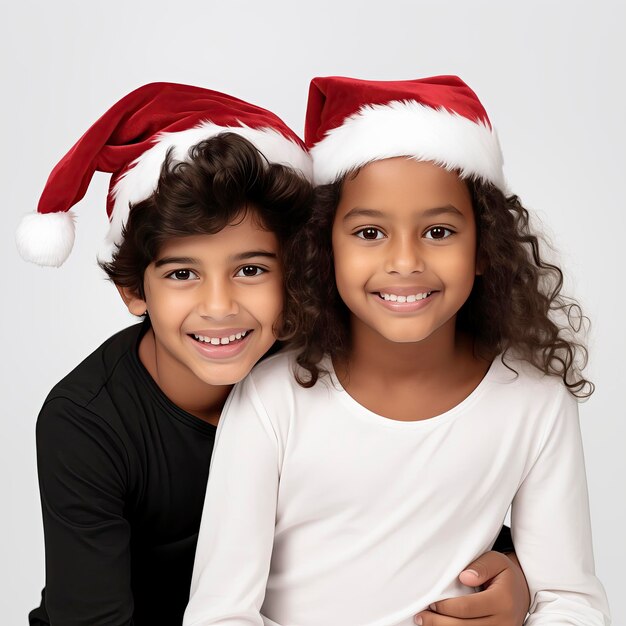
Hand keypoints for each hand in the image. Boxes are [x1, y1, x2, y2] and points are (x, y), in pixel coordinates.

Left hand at [414, 551, 529, 624]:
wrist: (522, 591)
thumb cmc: (504, 573)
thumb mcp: (496, 560)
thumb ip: (481, 566)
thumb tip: (464, 577)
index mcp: (503, 601)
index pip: (467, 608)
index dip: (445, 606)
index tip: (431, 602)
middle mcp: (505, 622)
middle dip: (438, 623)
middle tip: (420, 616)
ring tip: (425, 622)